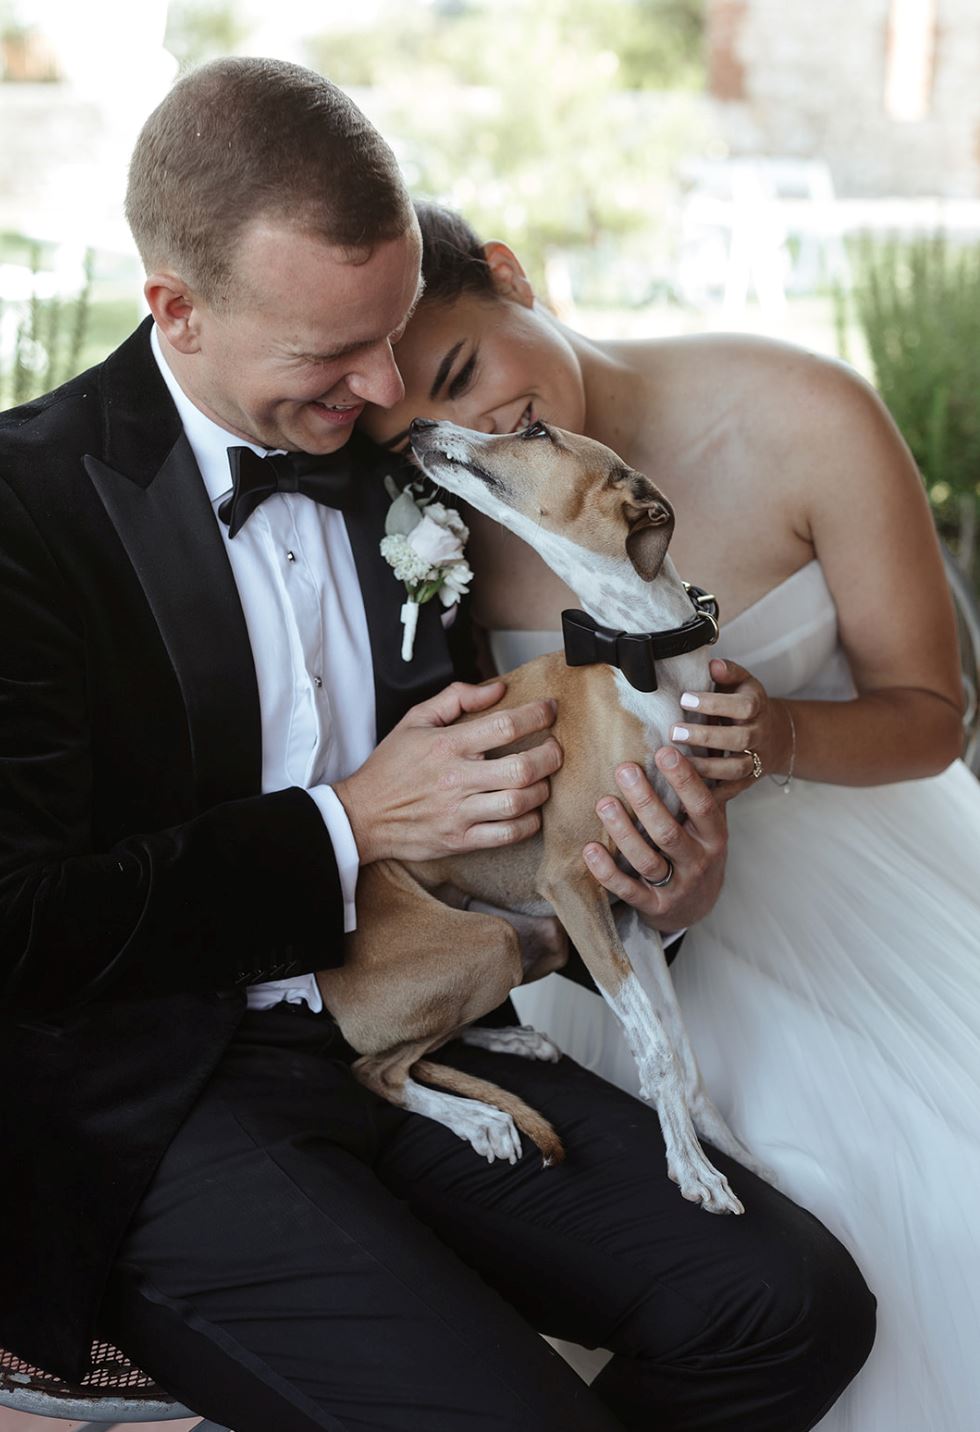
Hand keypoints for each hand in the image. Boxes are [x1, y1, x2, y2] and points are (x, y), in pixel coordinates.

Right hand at [335, 680, 562, 864]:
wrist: (361, 815)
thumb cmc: (390, 767)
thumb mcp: (415, 720)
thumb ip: (456, 697)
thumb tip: (497, 689)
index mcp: (447, 745)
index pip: (505, 725)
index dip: (537, 715)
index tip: (549, 710)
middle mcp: (457, 779)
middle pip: (522, 768)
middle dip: (550, 755)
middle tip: (555, 748)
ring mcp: (460, 813)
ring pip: (520, 803)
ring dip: (543, 789)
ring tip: (543, 779)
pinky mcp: (461, 840)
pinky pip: (508, 835)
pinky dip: (529, 823)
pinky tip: (529, 810)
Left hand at [583, 747, 727, 932]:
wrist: (696, 909)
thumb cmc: (697, 850)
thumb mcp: (708, 823)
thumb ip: (702, 788)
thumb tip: (692, 736)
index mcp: (713, 836)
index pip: (702, 805)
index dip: (684, 779)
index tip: (663, 751)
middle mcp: (698, 862)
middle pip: (669, 831)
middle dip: (645, 800)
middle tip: (624, 769)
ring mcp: (676, 887)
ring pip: (646, 859)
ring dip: (622, 831)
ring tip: (603, 803)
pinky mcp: (654, 907)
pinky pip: (628, 890)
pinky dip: (606, 871)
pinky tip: (589, 849)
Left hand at [670, 657, 791, 802]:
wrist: (774, 734)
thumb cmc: (744, 703)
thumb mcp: (740, 682)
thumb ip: (727, 673)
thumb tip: (713, 665)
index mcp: (757, 707)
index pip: (743, 706)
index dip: (715, 703)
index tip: (684, 699)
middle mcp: (760, 734)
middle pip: (739, 738)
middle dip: (706, 736)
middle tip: (674, 732)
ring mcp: (756, 760)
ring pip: (736, 768)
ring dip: (706, 767)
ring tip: (676, 762)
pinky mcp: (748, 781)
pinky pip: (732, 791)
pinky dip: (712, 794)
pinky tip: (687, 793)